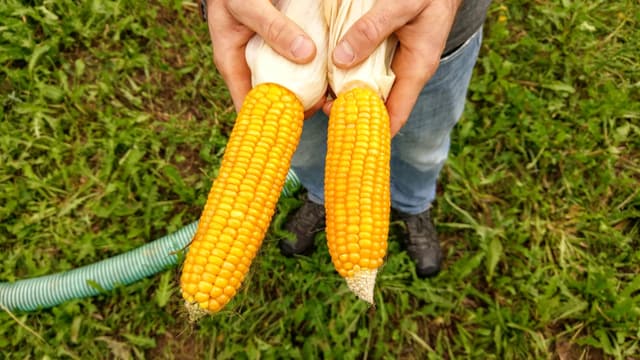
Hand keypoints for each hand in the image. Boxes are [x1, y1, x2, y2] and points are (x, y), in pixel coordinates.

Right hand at [205, 0, 317, 112]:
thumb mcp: (249, 5)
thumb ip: (273, 28)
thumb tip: (305, 54)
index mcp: (233, 65)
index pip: (248, 108)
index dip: (271, 121)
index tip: (301, 119)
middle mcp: (249, 68)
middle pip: (272, 102)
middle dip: (297, 108)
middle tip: (324, 105)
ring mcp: (264, 60)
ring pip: (286, 86)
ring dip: (307, 92)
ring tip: (331, 94)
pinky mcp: (279, 49)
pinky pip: (295, 66)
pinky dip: (310, 71)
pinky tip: (328, 73)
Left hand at [322, 0, 461, 135]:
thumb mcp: (401, 4)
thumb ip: (372, 29)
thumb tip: (341, 60)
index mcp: (416, 68)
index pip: (397, 115)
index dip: (372, 132)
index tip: (343, 132)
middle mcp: (407, 72)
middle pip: (378, 106)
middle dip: (352, 112)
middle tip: (322, 107)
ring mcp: (397, 63)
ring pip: (369, 88)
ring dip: (347, 92)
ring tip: (321, 94)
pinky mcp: (387, 52)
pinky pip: (366, 69)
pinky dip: (349, 72)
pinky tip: (330, 71)